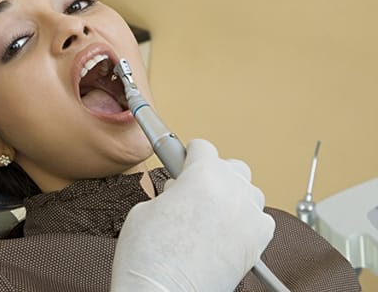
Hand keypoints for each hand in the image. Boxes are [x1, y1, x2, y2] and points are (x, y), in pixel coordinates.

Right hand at [111, 139, 274, 290]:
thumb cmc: (150, 257)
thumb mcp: (146, 208)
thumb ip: (170, 191)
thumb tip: (179, 192)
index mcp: (203, 174)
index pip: (203, 147)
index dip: (188, 156)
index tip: (184, 163)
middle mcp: (232, 191)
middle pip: (232, 167)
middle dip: (213, 174)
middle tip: (191, 191)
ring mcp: (249, 218)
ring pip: (249, 192)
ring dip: (232, 196)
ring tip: (209, 212)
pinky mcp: (257, 244)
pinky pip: (260, 220)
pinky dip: (245, 221)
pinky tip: (225, 231)